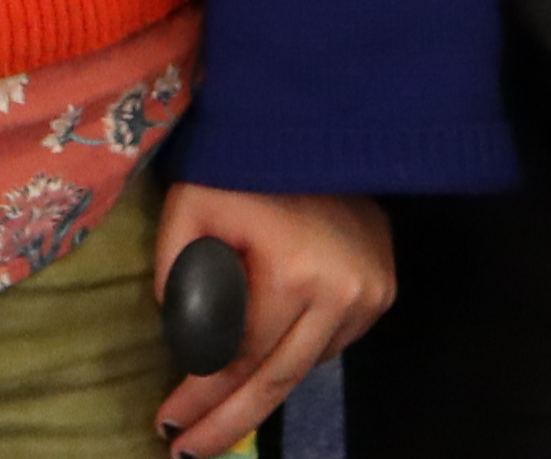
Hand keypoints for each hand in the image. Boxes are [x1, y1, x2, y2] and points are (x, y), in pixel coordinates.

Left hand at [152, 184, 385, 456]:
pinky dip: (292, 355)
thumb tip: (178, 334)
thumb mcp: (190, 206)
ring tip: (217, 409)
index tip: (167, 421)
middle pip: (278, 380)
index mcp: (295, 273)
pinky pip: (328, 344)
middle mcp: (342, 293)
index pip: (241, 356)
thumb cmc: (246, 161)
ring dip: (261, 388)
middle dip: (229, 421)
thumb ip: (174, 270)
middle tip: (188, 450)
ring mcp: (370, 295)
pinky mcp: (382, 291)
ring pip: (305, 365)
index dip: (201, 394)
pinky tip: (260, 360)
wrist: (317, 123)